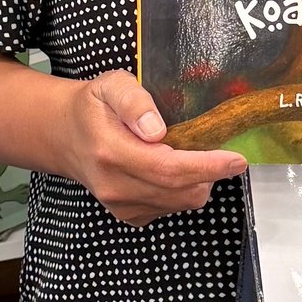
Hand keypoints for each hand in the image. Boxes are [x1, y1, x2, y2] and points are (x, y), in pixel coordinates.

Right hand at [54, 70, 245, 226]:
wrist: (65, 136)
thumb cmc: (92, 107)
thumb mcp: (110, 85)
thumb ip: (134, 101)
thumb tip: (156, 128)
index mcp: (110, 152)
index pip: (168, 169)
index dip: (207, 167)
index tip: (236, 160)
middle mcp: (115, 186)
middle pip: (180, 191)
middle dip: (210, 174)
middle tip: (221, 152)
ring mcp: (121, 206)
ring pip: (180, 203)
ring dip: (198, 182)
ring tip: (190, 155)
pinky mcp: (129, 215)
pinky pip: (171, 208)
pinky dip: (183, 191)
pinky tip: (173, 169)